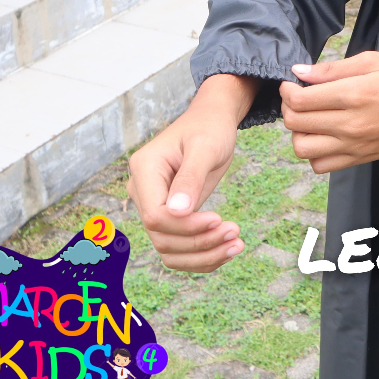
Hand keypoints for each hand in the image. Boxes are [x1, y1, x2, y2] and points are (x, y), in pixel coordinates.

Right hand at [127, 74, 258, 271]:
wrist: (211, 122)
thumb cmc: (209, 128)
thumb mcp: (205, 147)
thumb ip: (190, 178)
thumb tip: (176, 212)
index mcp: (144, 170)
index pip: (155, 216)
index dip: (186, 226)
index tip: (219, 220)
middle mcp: (142, 191)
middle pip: (162, 237)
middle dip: (200, 243)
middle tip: (236, 234)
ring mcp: (153, 205)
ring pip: (169, 249)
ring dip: (203, 255)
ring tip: (237, 245)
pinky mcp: (169, 217)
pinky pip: (179, 248)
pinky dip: (202, 256)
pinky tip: (227, 249)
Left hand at [281, 52, 378, 173]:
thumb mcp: (375, 60)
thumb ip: (334, 68)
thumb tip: (300, 72)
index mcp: (354, 95)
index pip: (299, 100)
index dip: (287, 90)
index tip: (293, 82)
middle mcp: (350, 125)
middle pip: (295, 124)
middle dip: (288, 107)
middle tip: (298, 96)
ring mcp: (355, 146)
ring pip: (303, 149)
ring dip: (298, 132)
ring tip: (310, 118)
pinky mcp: (360, 158)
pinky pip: (321, 166)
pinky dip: (314, 152)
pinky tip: (324, 135)